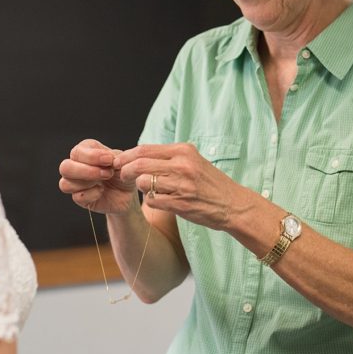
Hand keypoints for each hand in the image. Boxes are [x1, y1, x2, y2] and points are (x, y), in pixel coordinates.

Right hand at [58, 139, 137, 215]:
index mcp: (85, 151)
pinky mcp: (79, 198)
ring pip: (65, 184)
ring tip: (104, 182)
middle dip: (86, 171)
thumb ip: (115, 157)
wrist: (128, 193)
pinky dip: (92, 194)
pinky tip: (102, 191)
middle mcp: (76, 165)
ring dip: (87, 183)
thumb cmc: (122, 172)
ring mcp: (75, 183)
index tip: (109, 160)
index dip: (92, 156)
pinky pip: (77, 197)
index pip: (77, 152)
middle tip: (107, 173)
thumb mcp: (122, 161)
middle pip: (65, 167)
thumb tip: (109, 159)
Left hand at [114, 143, 250, 230]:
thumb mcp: (193, 161)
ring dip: (139, 187)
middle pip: (140, 164)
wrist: (233, 204)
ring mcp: (181, 185)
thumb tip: (139, 155)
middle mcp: (182, 165)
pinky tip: (158, 200)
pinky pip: (152, 200)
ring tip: (146, 189)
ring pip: (143, 182)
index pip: (145, 149)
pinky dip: (150, 200)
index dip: (127, 156)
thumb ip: (169, 157)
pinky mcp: (181, 204)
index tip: (120, 162)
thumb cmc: (210, 183)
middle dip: (125, 171)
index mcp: (184, 151)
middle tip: (122, 176)